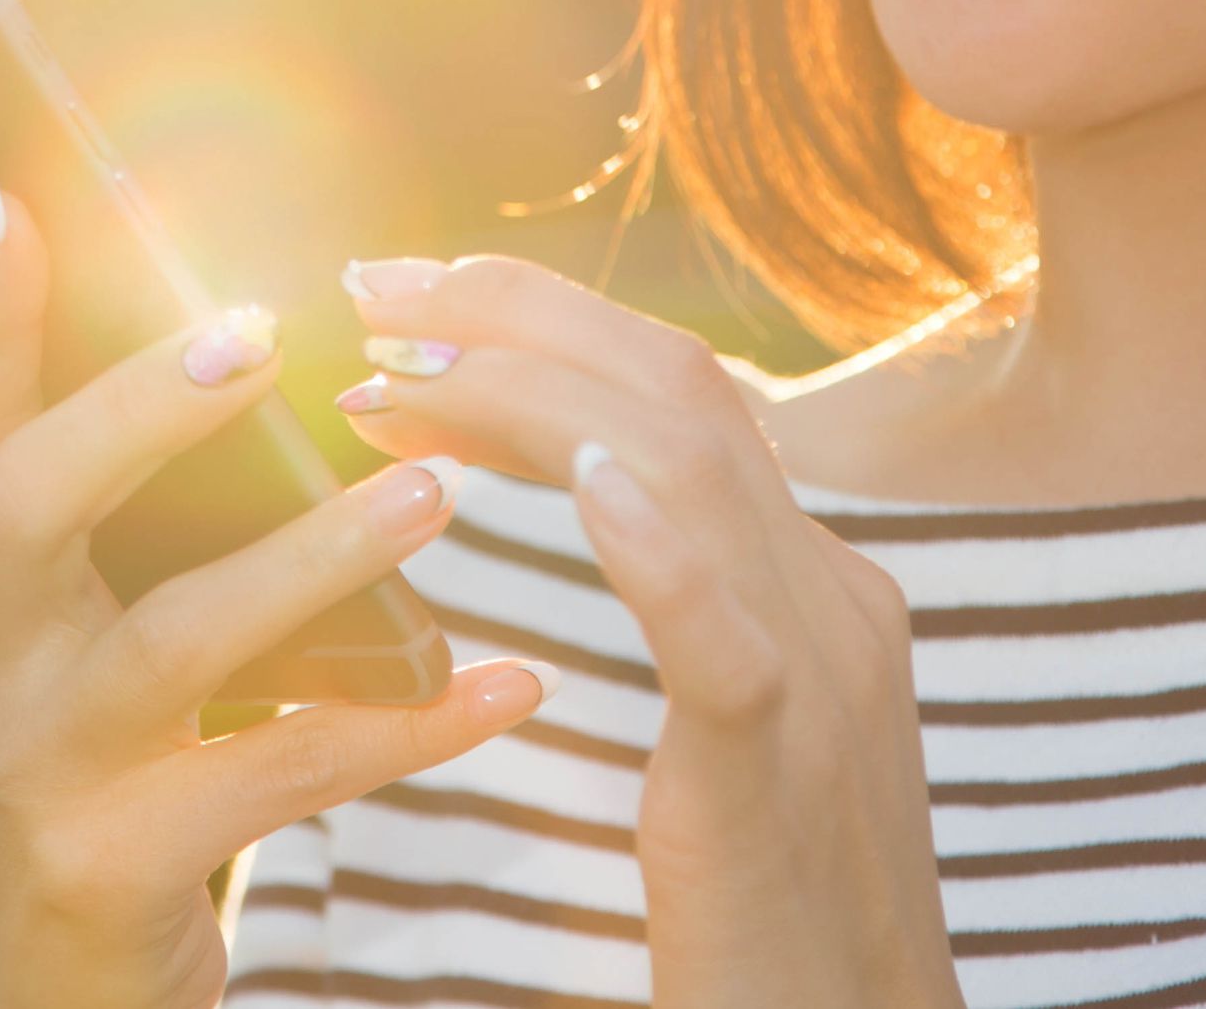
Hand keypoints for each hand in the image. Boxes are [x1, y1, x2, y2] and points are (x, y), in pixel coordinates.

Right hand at [0, 189, 553, 1008]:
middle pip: (25, 503)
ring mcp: (37, 766)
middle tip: (253, 335)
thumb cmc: (84, 772)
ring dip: (310, 558)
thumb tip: (220, 326)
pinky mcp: (114, 865)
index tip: (22, 194)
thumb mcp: (64, 635)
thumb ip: (110, 509)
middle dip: (133, 411)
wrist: (39, 998)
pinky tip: (507, 682)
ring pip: (172, 643)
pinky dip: (405, 726)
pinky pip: (282, 777)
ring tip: (432, 495)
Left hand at [339, 255, 963, 1008]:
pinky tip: (582, 488)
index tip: (416, 297)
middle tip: (371, 286)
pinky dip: (658, 546)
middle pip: (679, 389)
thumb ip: (699, 608)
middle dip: (519, 314)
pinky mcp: (775, 781)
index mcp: (815, 586)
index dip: (548, 324)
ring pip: (689, 471)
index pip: (681, 395)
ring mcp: (822, 681)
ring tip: (396, 375)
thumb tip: (595, 495)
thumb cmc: (779, 920)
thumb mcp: (749, 732)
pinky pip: (728, 641)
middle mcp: (833, 600)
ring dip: (529, 397)